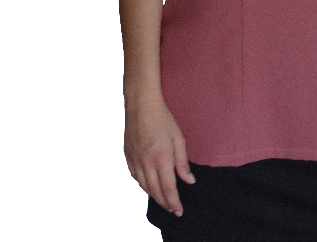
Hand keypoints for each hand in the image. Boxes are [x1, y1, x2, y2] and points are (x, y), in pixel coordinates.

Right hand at [124, 100, 195, 216]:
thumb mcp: (179, 139)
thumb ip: (182, 162)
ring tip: (163, 201)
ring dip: (154, 196)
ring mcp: (135, 161)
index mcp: (161, 158)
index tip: (179, 211)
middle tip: (173, 210)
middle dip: (165, 203)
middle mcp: (146, 163)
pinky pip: (135, 177)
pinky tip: (149, 186)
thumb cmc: (162, 119)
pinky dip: (143, 185)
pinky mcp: (128, 157)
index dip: (174, 202)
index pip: (168, 189)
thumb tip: (189, 181)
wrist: (141, 105)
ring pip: (144, 187)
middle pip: (155, 191)